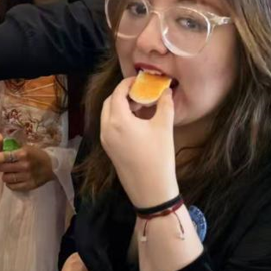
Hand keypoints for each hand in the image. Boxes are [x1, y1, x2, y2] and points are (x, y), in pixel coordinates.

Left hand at [0, 145, 54, 191]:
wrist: (53, 165)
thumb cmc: (37, 154)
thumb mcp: (26, 147)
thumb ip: (14, 148)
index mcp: (23, 153)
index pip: (4, 156)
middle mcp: (24, 165)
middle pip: (3, 168)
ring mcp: (26, 176)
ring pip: (6, 178)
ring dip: (5, 176)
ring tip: (8, 173)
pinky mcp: (29, 185)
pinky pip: (13, 187)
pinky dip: (10, 184)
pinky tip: (12, 180)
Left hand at [100, 78, 177, 208]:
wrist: (150, 189)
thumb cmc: (158, 157)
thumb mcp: (164, 127)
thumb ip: (164, 104)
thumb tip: (165, 90)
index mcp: (117, 120)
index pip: (118, 93)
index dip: (127, 83)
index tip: (139, 80)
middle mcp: (106, 128)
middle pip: (109, 102)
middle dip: (122, 94)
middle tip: (140, 92)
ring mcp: (105, 140)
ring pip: (107, 115)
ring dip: (120, 106)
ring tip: (140, 107)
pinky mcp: (108, 149)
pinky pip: (108, 126)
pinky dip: (118, 118)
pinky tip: (136, 122)